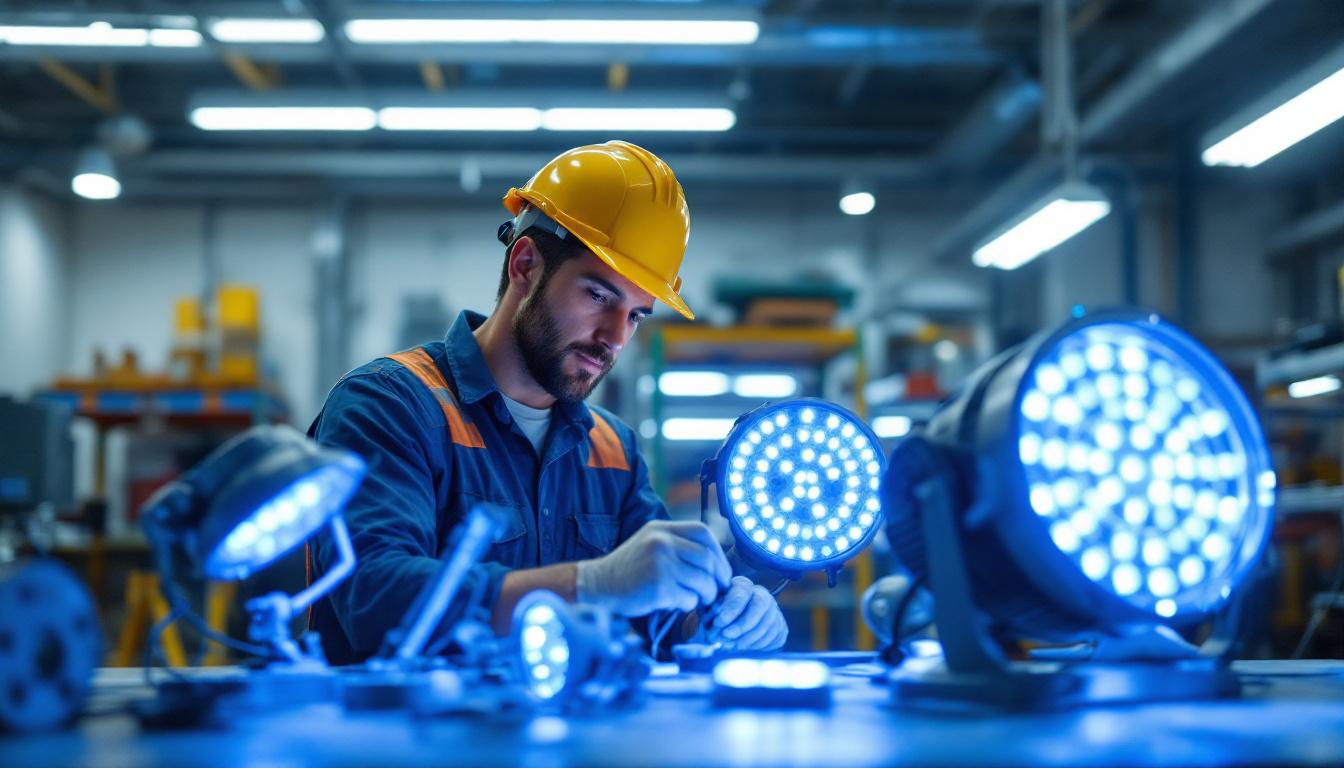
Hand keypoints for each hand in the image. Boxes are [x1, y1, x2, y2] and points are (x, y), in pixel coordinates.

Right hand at [575, 520, 730, 615]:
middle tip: (717, 590)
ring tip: (699, 599)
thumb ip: (677, 544)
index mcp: (661, 529)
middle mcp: (661, 542)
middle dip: (718, 578)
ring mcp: (660, 564)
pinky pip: (689, 598)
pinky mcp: (659, 587)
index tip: (721, 570)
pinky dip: (689, 605)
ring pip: (703, 581)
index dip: (718, 553)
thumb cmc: (629, 570)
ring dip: (706, 595)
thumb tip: (715, 561)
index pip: (703, 533)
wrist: (598, 585)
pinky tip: (678, 604)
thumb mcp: (650, 544)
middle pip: (707, 558)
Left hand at [704, 576, 786, 650]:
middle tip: (725, 637)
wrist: (732, 629)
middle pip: (760, 606)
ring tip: (730, 645)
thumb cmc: (717, 617)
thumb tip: (716, 625)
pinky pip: (774, 637)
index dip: (731, 609)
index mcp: (743, 585)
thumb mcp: (709, 610)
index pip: (742, 593)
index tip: (718, 622)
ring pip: (767, 624)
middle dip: (742, 624)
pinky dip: (758, 645)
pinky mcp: (781, 628)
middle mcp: (762, 594)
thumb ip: (710, 613)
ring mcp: (775, 611)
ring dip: (747, 638)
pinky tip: (743, 647)